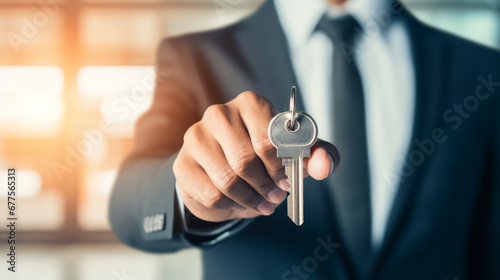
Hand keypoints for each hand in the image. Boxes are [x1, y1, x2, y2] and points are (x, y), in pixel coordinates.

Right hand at [173, 91, 339, 221]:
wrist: (224, 175)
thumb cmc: (263, 159)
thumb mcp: (295, 155)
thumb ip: (316, 156)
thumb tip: (322, 165)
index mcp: (250, 104)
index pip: (268, 138)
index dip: (282, 166)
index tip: (288, 180)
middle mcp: (219, 114)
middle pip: (245, 160)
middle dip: (266, 186)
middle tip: (276, 195)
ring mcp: (196, 137)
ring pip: (227, 180)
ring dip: (251, 198)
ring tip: (263, 202)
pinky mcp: (182, 164)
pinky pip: (211, 194)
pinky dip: (232, 206)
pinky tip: (241, 203)